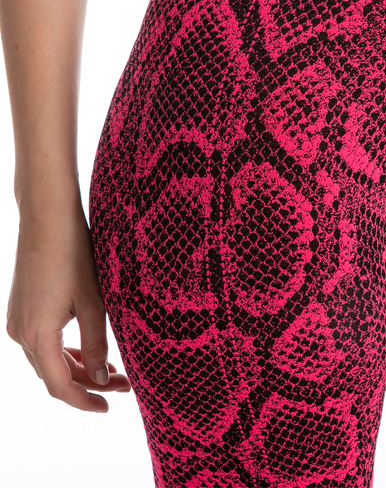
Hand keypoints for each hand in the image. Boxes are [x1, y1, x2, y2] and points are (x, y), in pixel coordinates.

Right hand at [5, 195, 131, 411]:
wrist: (47, 219)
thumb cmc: (74, 257)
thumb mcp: (93, 302)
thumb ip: (98, 343)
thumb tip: (104, 379)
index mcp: (37, 336)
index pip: (60, 386)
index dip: (84, 401)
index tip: (108, 408)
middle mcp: (20, 334)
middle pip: (54, 375)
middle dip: (88, 384)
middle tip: (124, 386)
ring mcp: (18, 321)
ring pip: (48, 359)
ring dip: (79, 368)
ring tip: (114, 371)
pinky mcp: (23, 309)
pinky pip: (43, 343)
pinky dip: (66, 351)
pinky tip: (92, 350)